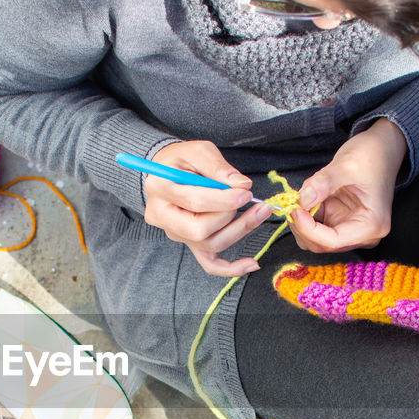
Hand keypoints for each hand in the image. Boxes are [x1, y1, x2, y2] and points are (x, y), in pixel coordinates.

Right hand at [143, 141, 274, 276]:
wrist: (168, 171)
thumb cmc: (182, 160)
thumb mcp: (197, 151)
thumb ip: (218, 166)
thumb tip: (242, 185)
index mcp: (160, 189)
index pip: (194, 201)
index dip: (224, 199)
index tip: (246, 190)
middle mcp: (162, 216)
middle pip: (199, 230)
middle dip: (230, 216)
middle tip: (249, 199)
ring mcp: (176, 233)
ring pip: (209, 245)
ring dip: (239, 230)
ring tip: (259, 213)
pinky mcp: (189, 242)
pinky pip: (209, 263)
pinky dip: (230, 268)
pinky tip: (252, 263)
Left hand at [289, 118, 407, 252]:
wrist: (382, 148)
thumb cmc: (373, 156)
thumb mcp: (347, 165)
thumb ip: (323, 183)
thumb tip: (301, 200)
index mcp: (371, 225)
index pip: (333, 241)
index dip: (308, 229)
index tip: (294, 209)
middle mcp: (363, 234)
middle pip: (322, 244)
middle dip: (302, 226)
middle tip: (291, 203)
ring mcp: (350, 229)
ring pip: (315, 239)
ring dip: (301, 221)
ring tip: (300, 197)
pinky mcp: (339, 221)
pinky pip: (316, 226)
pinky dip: (305, 214)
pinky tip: (307, 196)